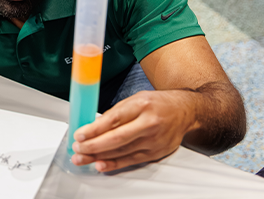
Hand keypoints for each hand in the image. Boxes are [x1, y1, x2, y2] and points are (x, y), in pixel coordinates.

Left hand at [70, 90, 195, 171]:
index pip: (114, 119)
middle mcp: (148, 124)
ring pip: (121, 151)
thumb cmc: (158, 103)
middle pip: (116, 138)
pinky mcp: (155, 153)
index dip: (94, 129)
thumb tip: (94, 125)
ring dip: (98, 157)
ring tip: (82, 158)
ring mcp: (153, 141)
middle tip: (78, 148)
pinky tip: (101, 165)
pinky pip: (130, 160)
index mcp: (141, 105)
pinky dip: (114, 164)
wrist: (185, 112)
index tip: (80, 134)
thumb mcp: (136, 99)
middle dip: (93, 145)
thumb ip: (116, 112)